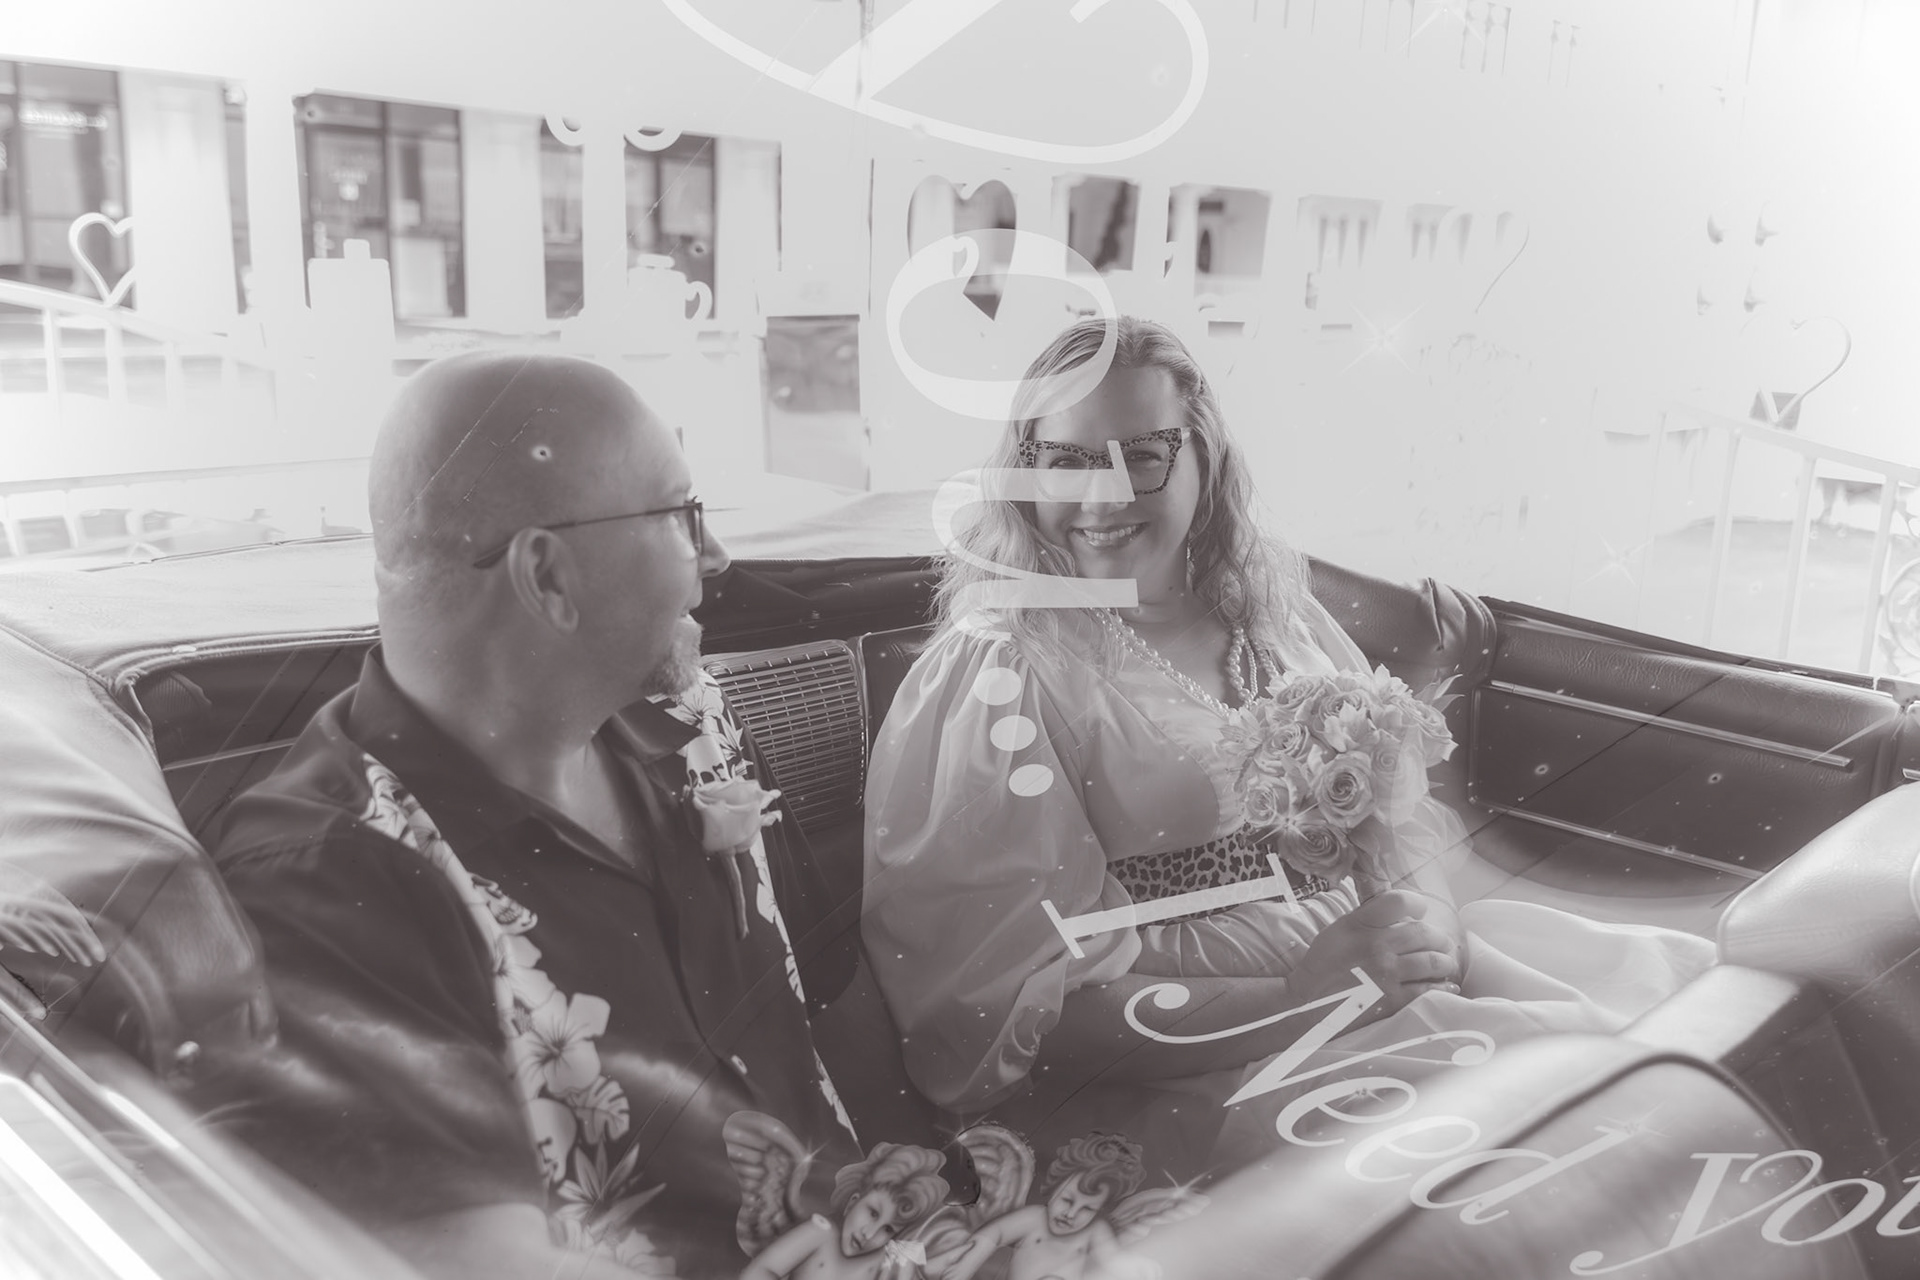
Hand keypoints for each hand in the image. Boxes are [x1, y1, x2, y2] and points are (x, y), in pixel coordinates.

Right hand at [1290, 890, 1460, 1015]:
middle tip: (1442, 943)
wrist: (1308, 1003)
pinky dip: (1442, 987)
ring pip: (1433, 961)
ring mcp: (1386, 974)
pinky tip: (1446, 986)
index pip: (1399, 901)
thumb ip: (1369, 919)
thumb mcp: (1339, 931)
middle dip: (1439, 938)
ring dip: (1445, 962)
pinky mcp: (1392, 1000)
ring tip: (1445, 964)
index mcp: (1360, 925)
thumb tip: (1402, 913)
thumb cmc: (1324, 965)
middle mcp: (1375, 946)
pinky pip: (1428, 990)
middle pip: (1424, 933)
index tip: (1420, 911)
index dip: (1416, 904)